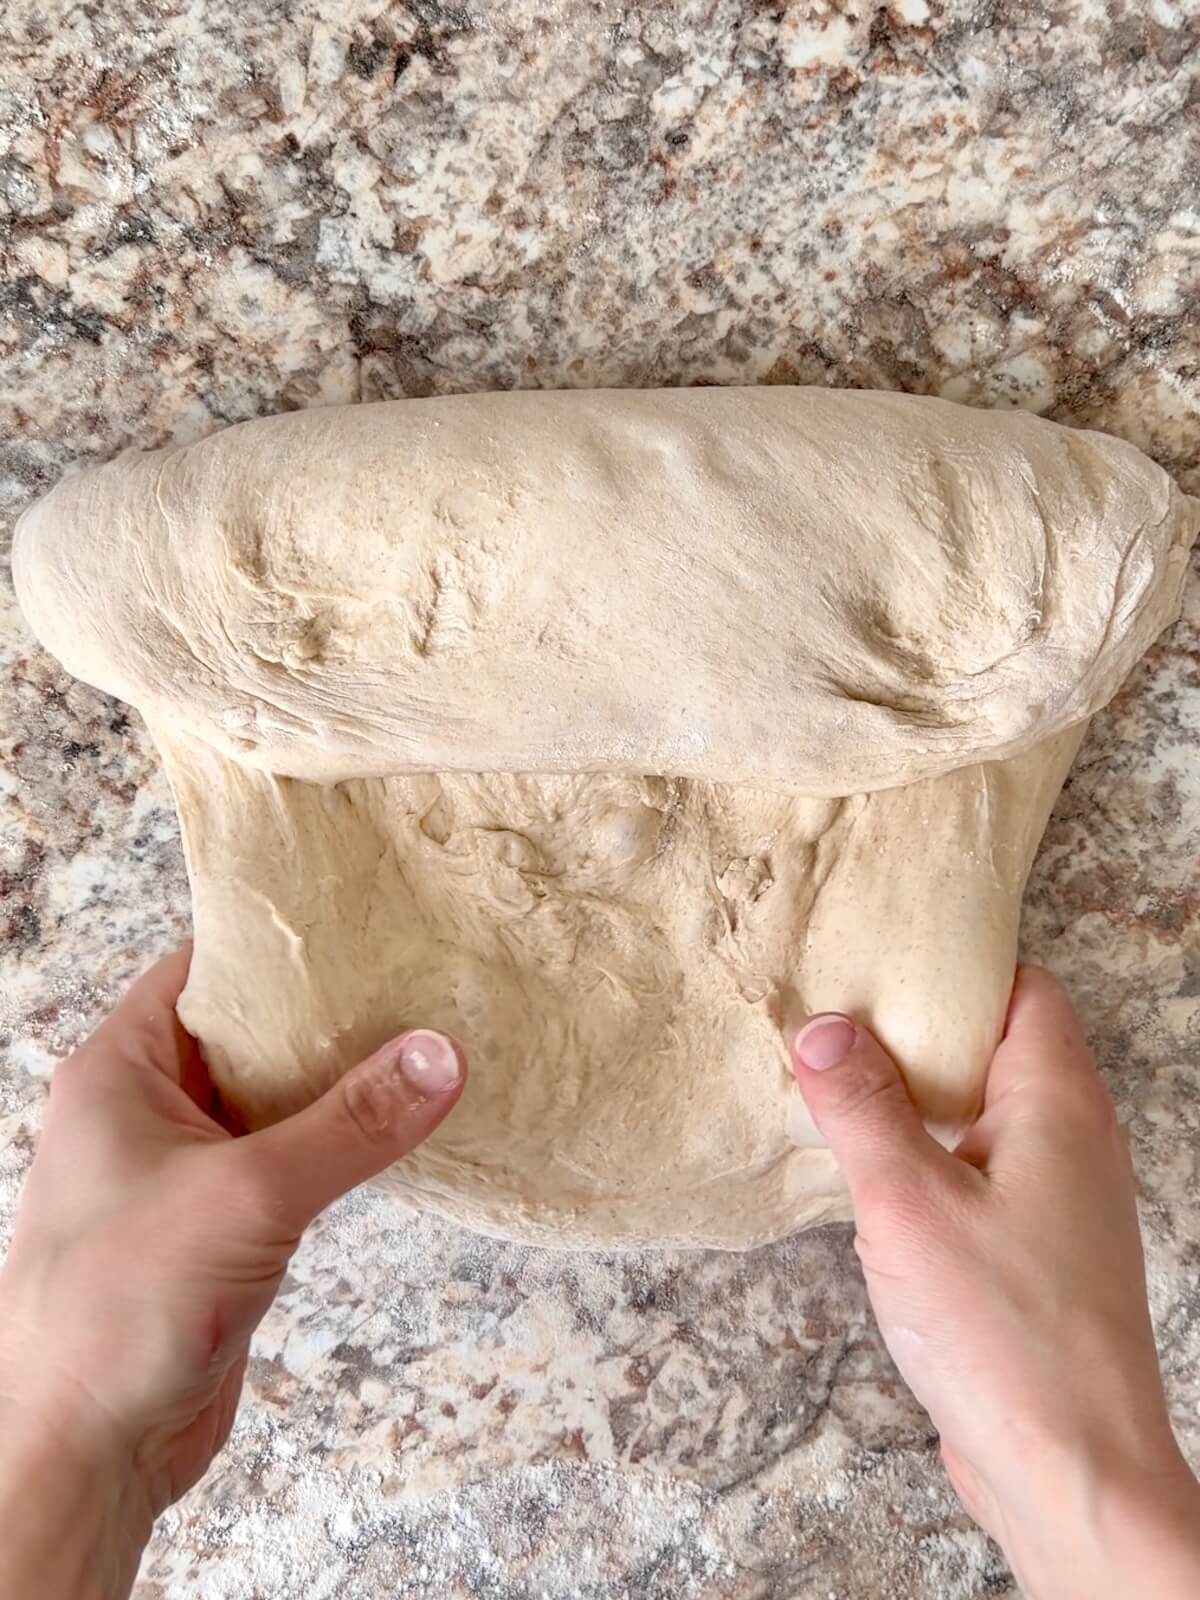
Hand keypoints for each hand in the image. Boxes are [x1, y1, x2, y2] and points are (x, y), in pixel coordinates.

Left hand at [0, 946, 464, 1599]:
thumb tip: (438, 1056)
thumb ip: (349, 1124)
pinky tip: (395, 1130)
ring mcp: (180, 1172)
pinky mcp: (215, 1229)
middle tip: (414, 979)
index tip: (360, 921)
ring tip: (422, 1044)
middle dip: (325, 1015)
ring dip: (336, 1085)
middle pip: (246, 1034)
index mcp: (117, 1072)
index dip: (275, 942)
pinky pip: (284, 1162)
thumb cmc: (117, 1311)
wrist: (84, 1453)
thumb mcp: (247, 1194)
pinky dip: (334, 1145)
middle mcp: (144, 1112)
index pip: (202, 971)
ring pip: (271, 1102)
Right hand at [790, 966, 1199, 1599]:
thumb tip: (824, 1029)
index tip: (876, 957)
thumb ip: (862, 1109)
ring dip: (915, 1100)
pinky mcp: (1036, 1250)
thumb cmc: (1005, 1332)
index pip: (1022, 989)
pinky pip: (978, 1170)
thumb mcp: (907, 1203)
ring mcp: (1058, 1198)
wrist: (1070, 1469)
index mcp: (1058, 1103)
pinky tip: (868, 1175)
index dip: (954, 965)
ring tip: (834, 1088)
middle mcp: (1072, 1139)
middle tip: (832, 1018)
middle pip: (996, 1046)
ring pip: (982, 1113)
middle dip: (916, 1031)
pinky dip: (927, 1156)